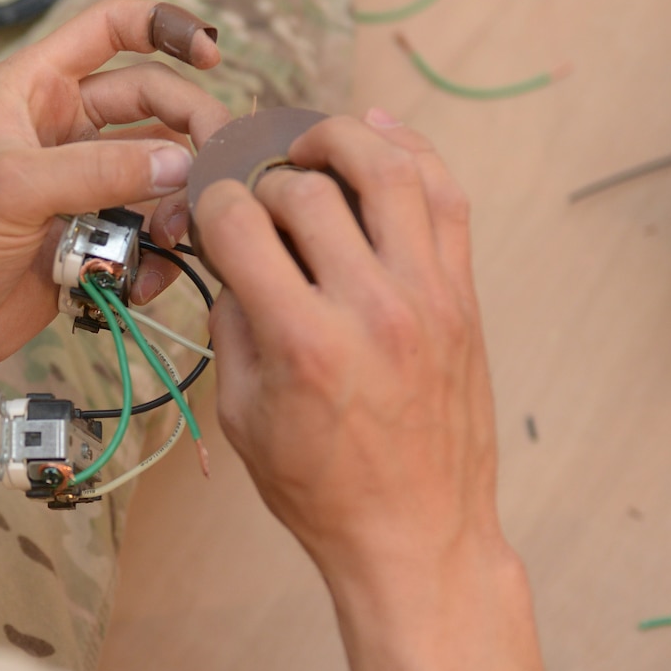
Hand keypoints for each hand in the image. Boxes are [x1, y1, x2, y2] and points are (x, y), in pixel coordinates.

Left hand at [0, 0, 229, 368]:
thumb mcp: (13, 189)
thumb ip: (98, 171)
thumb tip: (179, 164)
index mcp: (36, 87)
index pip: (110, 27)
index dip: (164, 27)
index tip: (211, 55)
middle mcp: (66, 124)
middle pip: (156, 98)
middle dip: (192, 127)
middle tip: (215, 169)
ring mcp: (85, 178)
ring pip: (162, 165)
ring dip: (182, 195)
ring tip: (180, 232)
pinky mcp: (98, 229)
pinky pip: (151, 224)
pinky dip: (164, 246)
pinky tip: (153, 270)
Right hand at [195, 111, 503, 602]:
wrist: (417, 533)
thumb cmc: (322, 490)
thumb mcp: (241, 416)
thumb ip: (232, 327)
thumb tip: (235, 261)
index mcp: (302, 342)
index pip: (240, 222)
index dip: (211, 203)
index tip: (210, 211)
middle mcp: (369, 308)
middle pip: (305, 189)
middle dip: (265, 179)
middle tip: (256, 197)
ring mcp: (426, 297)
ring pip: (389, 169)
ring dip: (341, 139)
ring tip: (313, 146)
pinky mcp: (461, 297)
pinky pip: (446, 198)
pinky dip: (413, 153)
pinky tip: (380, 136)